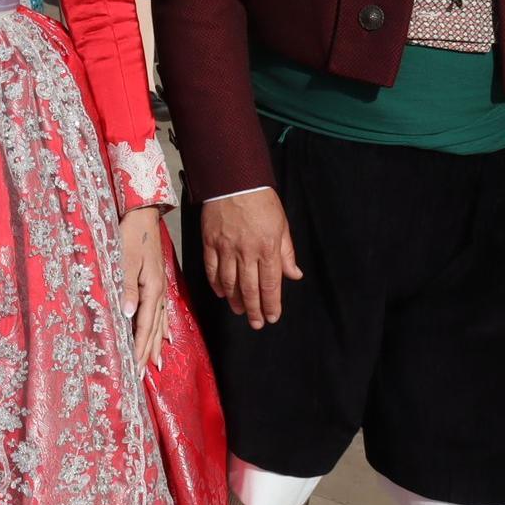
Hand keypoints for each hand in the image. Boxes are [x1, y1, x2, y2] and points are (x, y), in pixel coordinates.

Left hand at [119, 207, 168, 369]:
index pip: (144, 325)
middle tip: (141, 374)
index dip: (140, 347)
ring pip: (160, 323)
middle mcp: (159, 292)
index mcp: (151, 288)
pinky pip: (162, 312)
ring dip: (156, 344)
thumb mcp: (124, 259)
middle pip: (154, 329)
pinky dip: (162, 328)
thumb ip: (126, 288)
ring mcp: (160, 288)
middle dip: (147, 352)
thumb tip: (129, 316)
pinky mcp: (157, 283)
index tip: (135, 367)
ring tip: (154, 363)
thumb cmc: (130, 234)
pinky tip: (165, 337)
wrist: (143, 216)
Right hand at [200, 188, 302, 329]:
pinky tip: (221, 292)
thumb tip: (294, 275)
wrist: (233, 181)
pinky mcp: (210, 242)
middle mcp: (247, 251)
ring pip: (230, 282)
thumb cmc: (261, 202)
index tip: (272, 317)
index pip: (270, 284)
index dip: (271, 304)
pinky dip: (216, 283)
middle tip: (256, 323)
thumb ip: (287, 253)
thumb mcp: (282, 225)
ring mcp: (226, 248)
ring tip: (240, 311)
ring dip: (235, 300)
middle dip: (254, 309)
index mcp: (268, 248)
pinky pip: (212, 268)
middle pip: (250, 288)